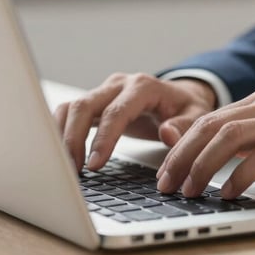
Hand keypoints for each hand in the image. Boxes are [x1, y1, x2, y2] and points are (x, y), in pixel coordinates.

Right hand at [53, 73, 215, 170]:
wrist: (180, 96)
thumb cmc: (187, 107)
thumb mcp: (196, 116)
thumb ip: (184, 126)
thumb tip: (167, 134)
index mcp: (143, 86)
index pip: (116, 112)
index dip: (103, 138)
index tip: (95, 164)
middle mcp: (119, 85)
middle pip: (85, 105)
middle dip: (74, 138)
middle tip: (72, 170)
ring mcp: (104, 91)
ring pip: (72, 107)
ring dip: (62, 135)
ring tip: (64, 166)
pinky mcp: (96, 102)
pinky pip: (70, 112)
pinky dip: (59, 130)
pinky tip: (58, 152)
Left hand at [156, 88, 254, 198]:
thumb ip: (248, 137)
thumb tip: (204, 150)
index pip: (209, 119)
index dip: (181, 146)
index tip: (165, 171)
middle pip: (211, 126)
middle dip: (182, 157)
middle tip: (166, 184)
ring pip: (229, 138)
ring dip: (203, 166)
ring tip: (190, 191)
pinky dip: (239, 176)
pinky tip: (228, 193)